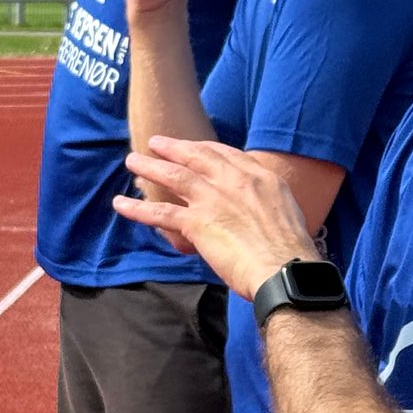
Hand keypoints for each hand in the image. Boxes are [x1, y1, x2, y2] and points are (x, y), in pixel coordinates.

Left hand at [115, 137, 319, 299]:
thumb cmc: (291, 253)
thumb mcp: (287, 215)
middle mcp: (235, 181)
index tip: (193, 147)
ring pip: (174, 176)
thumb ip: (267, 205)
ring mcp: (214, 199)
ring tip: (132, 161)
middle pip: (197, 156)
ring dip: (150, 167)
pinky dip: (137, 208)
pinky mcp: (197, 223)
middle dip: (174, 147)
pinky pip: (160, 213)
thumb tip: (258, 212)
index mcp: (261, 178)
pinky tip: (121, 204)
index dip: (206, 149)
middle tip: (156, 143)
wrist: (285, 270)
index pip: (227, 155)